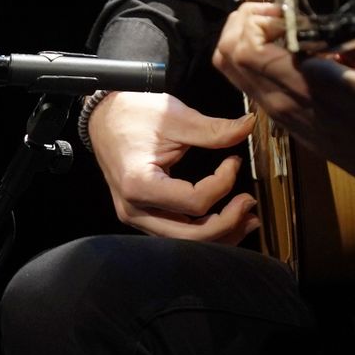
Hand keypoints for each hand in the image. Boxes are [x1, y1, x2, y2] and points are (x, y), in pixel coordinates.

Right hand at [88, 90, 260, 243]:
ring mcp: (136, 216)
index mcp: (139, 184)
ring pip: (184, 241)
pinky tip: (226, 220)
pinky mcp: (142, 215)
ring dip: (219, 233)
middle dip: (227, 223)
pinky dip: (203, 229)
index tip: (234, 160)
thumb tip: (250, 125)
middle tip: (250, 203)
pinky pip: (176, 233)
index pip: (194, 201)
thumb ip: (214, 129)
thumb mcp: (176, 117)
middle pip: (190, 236)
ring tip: (247, 218)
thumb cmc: (134, 113)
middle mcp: (134, 209)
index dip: (223, 184)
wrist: (104, 116)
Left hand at [213, 2, 354, 186]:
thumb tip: (313, 12)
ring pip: (229, 69)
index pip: (248, 49)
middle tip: (271, 13)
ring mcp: (273, 110)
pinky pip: (244, 80)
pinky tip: (278, 48)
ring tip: (271, 27)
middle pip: (227, 55)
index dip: (256, 21)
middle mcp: (278, 99)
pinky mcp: (274, 116)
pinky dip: (249, 56)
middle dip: (242, 23)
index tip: (284, 11)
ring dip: (241, 39)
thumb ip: (337, 34)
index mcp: (302, 85)